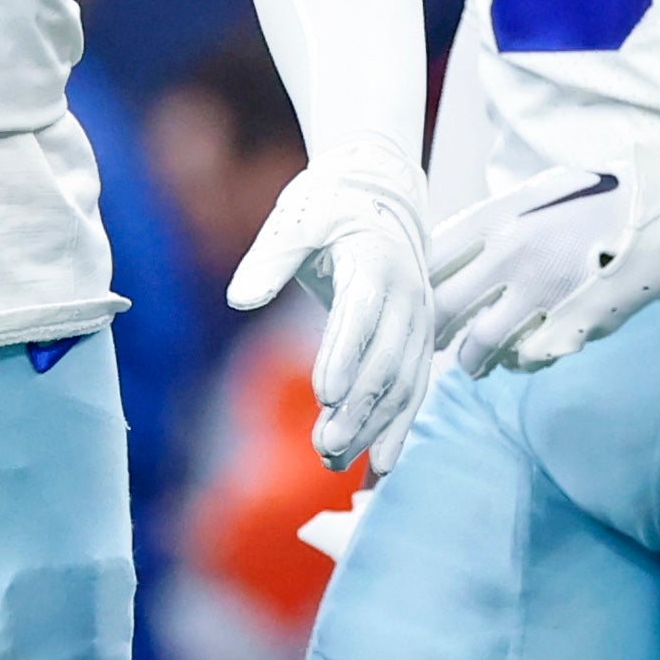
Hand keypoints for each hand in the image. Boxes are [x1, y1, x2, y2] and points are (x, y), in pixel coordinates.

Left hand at [227, 169, 432, 470]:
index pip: (361, 314)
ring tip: (336, 464)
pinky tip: (378, 468)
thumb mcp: (295, 220)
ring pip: (403, 383)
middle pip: (386, 360)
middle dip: (357, 407)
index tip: (324, 394)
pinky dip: (398, 429)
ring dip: (374, 427)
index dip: (345, 354)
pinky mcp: (420, 340)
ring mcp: (420, 321)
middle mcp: (408, 295)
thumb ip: (270, 259)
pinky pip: (413, 390)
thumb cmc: (329, 205)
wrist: (380, 191)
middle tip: (323, 446)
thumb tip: (239, 299)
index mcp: (376, 261)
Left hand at [429, 141, 659, 375]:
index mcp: (500, 215)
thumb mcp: (538, 193)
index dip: (415, 285)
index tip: (414, 299)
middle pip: (443, 306)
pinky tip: (519, 359)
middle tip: (435, 342)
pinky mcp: (574, 323)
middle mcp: (513, 254)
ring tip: (472, 365)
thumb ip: (494, 224)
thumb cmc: (600, 195)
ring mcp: (543, 292)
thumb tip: (453, 257)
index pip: (430, 259)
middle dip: (433, 331)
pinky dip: (518, 362)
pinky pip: (527, 357)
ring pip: (481, 343)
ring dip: (471, 361)